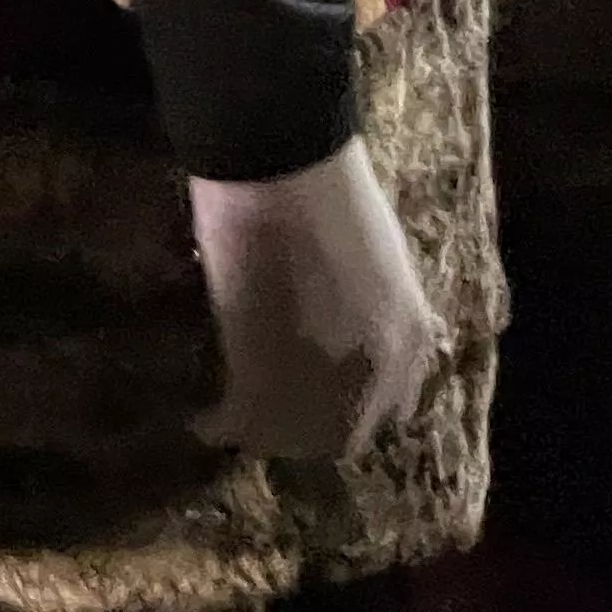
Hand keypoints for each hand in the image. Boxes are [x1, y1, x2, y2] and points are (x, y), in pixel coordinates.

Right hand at [186, 140, 438, 458]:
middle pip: (345, 435)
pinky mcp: (268, 380)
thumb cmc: (323, 193)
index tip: (314, 401)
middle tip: (267, 419)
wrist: (283, 171)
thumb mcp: (374, 261)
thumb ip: (370, 307)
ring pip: (296, 440)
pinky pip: (244, 423)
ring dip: (264, 435)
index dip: (347, 407)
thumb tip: (337, 330)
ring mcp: (327, 382)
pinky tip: (200, 422)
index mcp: (411, 337)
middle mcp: (382, 373)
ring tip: (230, 423)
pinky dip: (220, 425)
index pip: (390, 406)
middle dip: (306, 432)